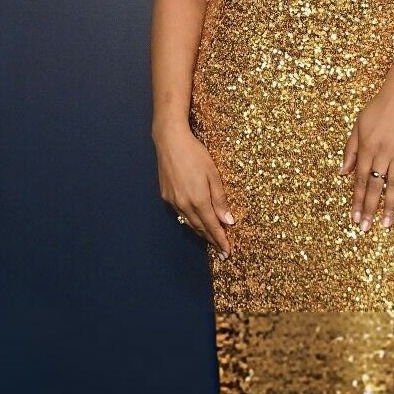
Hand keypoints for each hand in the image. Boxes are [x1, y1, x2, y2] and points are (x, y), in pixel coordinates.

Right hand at [151, 119, 234, 256]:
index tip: (227, 252)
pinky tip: (195, 220)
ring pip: (189, 222)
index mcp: (198, 200)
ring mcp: (173, 201)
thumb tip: (227, 221)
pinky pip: (180, 213)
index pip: (212, 226)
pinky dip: (190, 220)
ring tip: (210, 239)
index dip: (220, 240)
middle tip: (221, 251)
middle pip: (200, 228)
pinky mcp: (166, 196)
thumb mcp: (213, 174)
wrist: (170, 141)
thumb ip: (219, 199)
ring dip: (200, 231)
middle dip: (211, 240)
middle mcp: (184, 205)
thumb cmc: (196, 154)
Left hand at [340, 71, 393, 230]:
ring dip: (389, 206)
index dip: (357, 200)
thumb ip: (350, 150)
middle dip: (369, 209)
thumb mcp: (358, 125)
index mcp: (366, 148)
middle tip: (365, 229)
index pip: (360, 180)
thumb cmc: (378, 107)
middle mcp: (382, 154)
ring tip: (385, 225)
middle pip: (374, 186)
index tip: (355, 218)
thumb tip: (342, 173)